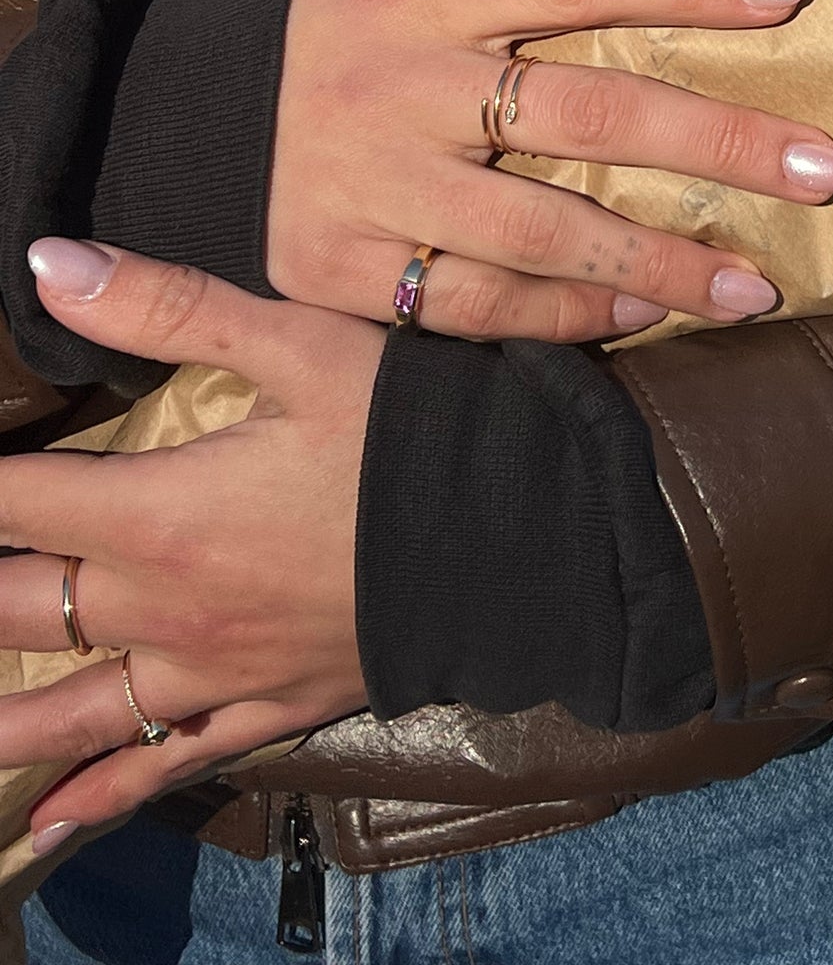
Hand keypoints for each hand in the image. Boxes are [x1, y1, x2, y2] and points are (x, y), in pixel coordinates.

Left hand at [0, 242, 377, 853]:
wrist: (528, 533)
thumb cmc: (413, 427)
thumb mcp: (300, 343)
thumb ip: (167, 308)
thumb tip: (47, 262)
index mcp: (158, 514)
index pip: (13, 500)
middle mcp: (164, 607)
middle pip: (16, 611)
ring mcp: (214, 670)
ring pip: (72, 708)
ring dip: (4, 718)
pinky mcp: (268, 706)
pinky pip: (166, 760)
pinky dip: (98, 792)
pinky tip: (49, 820)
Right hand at [271, 0, 832, 341]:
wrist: (150, 128)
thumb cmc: (295, 28)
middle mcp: (405, 90)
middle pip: (585, 112)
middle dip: (716, 140)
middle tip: (826, 166)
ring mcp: (374, 189)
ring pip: (541, 229)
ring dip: (660, 261)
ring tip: (757, 284)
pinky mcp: (344, 274)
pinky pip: (473, 305)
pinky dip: (563, 317)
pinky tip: (644, 319)